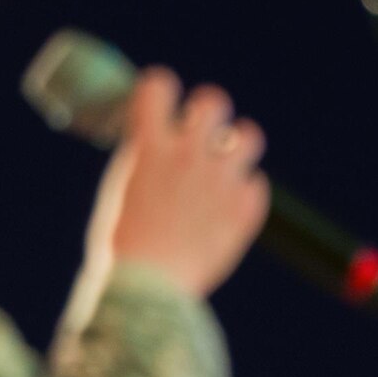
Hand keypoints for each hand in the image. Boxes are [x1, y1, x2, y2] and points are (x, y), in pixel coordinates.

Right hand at [95, 68, 269, 297]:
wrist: (149, 290)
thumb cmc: (126, 247)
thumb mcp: (121, 190)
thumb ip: (143, 158)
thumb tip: (155, 139)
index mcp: (151, 147)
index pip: (159, 85)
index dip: (162, 91)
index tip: (163, 105)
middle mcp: (189, 155)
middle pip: (214, 101)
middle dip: (209, 113)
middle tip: (201, 135)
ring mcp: (221, 181)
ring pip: (250, 135)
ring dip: (238, 146)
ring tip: (226, 165)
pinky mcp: (245, 209)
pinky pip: (256, 185)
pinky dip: (244, 195)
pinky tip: (227, 211)